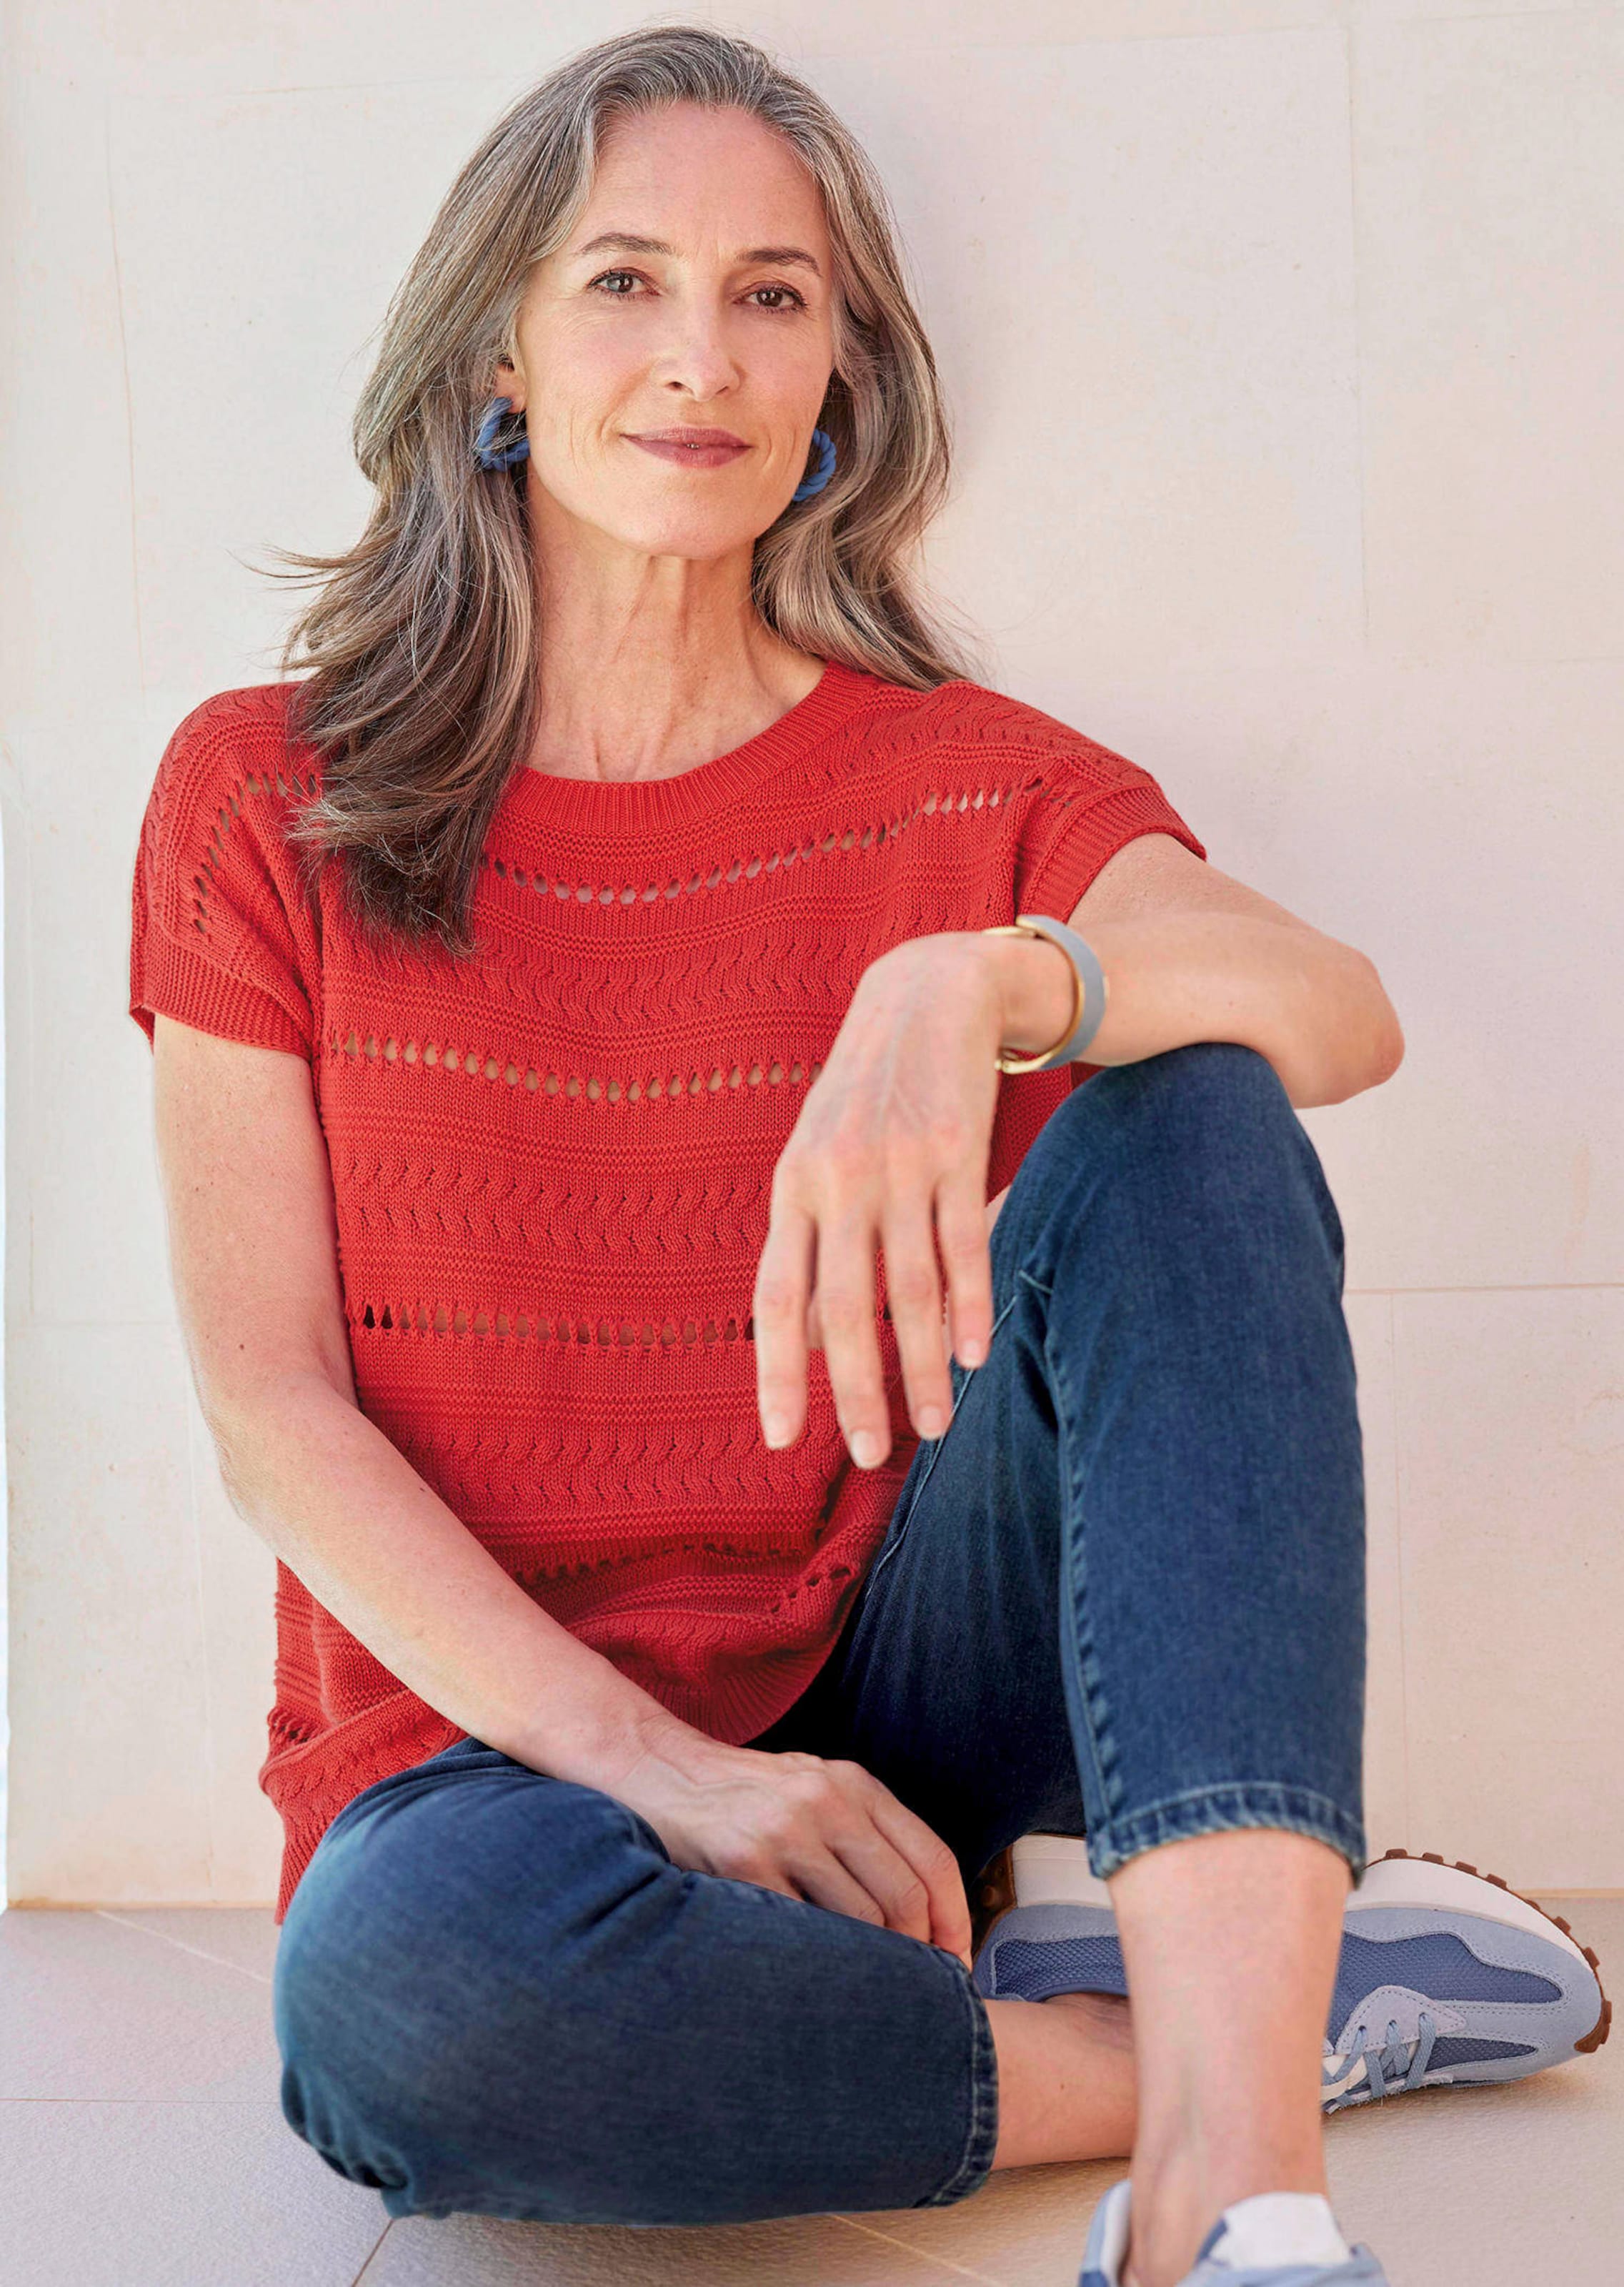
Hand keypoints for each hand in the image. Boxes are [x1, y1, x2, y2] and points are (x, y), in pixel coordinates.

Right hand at [613, 1727, 972, 1963]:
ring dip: (868, 1969)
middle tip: (914, 1998)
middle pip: (903, 1898)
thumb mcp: (812, 1790)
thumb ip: (863, 1836)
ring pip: (859, 1921)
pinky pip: (798, 1932)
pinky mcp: (741, 1860)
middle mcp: (827, 1799)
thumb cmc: (742, 1796)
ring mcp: (784, 1829)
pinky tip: (805, 1978)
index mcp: (854, 1784)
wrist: (655, 1770)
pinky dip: (811, 1964)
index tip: (955, 1965)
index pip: (933, 1860)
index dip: (955, 1923)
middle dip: (917, 1959)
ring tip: (862, 1996)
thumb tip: (922, 1920)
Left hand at [754, 933, 1004, 1465]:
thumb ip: (807, 1247)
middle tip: (872, 1453)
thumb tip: (804, 1341)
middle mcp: (838, 1182)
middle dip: (857, 1390)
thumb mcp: (816, 1161)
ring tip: (935, 1425)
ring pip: (911, 1290)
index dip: (778, 1373)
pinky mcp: (957, 1152)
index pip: (776, 1299)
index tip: (783, 1441)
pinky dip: (970, 1309)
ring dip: (923, 1368)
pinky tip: (975, 1357)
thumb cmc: (865, 1097)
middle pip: (845, 1309)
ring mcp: (899, 1167)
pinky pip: (963, 1247)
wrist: (926, 997)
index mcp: (792, 1189)